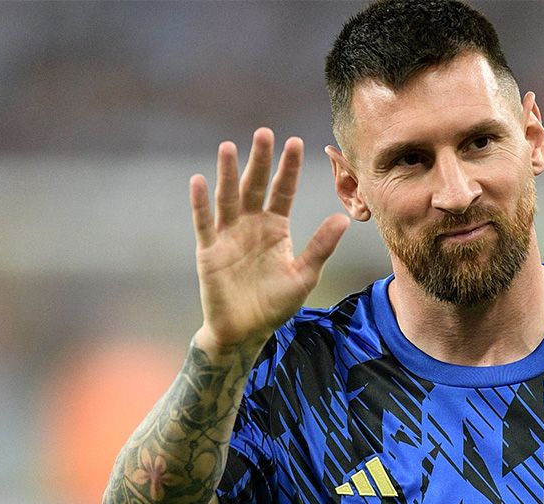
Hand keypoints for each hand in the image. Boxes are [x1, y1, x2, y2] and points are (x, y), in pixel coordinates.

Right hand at [189, 128, 348, 352]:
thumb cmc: (275, 305)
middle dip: (260, 161)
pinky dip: (201, 203)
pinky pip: (204, 223)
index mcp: (276, 228)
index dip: (288, 168)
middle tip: (264, 133)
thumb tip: (343, 219)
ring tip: (229, 146)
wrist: (244, 331)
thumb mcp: (303, 275)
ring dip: (228, 173)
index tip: (295, 141)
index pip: (283, 191)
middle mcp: (251, 225)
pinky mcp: (209, 250)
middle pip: (256, 186)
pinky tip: (200, 181)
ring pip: (228, 198)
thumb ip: (320, 247)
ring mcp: (228, 235)